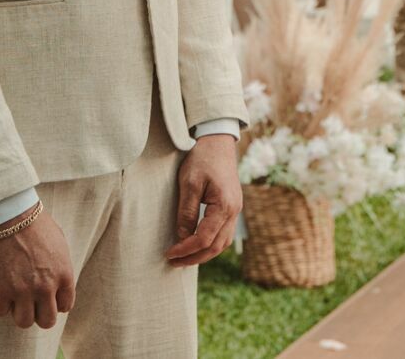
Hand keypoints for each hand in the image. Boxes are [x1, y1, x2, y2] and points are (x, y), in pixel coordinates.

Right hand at [0, 204, 75, 329]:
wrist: (13, 215)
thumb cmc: (37, 225)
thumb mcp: (60, 246)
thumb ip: (61, 269)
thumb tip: (59, 287)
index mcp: (64, 275)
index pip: (65, 307)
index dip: (54, 302)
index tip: (46, 295)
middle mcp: (46, 287)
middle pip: (46, 322)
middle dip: (39, 314)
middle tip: (31, 301)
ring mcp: (23, 290)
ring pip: (24, 322)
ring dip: (19, 312)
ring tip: (15, 297)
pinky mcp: (1, 288)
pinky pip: (0, 311)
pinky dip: (0, 304)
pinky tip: (1, 291)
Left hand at [167, 134, 241, 267]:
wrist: (218, 142)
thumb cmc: (203, 159)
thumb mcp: (189, 183)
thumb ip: (186, 212)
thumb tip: (182, 237)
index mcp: (225, 206)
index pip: (205, 238)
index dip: (186, 249)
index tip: (169, 253)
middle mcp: (234, 211)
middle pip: (216, 246)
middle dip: (195, 258)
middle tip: (174, 263)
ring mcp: (235, 210)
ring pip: (223, 243)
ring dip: (204, 254)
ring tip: (184, 259)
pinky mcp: (231, 207)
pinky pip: (224, 233)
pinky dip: (211, 244)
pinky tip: (197, 245)